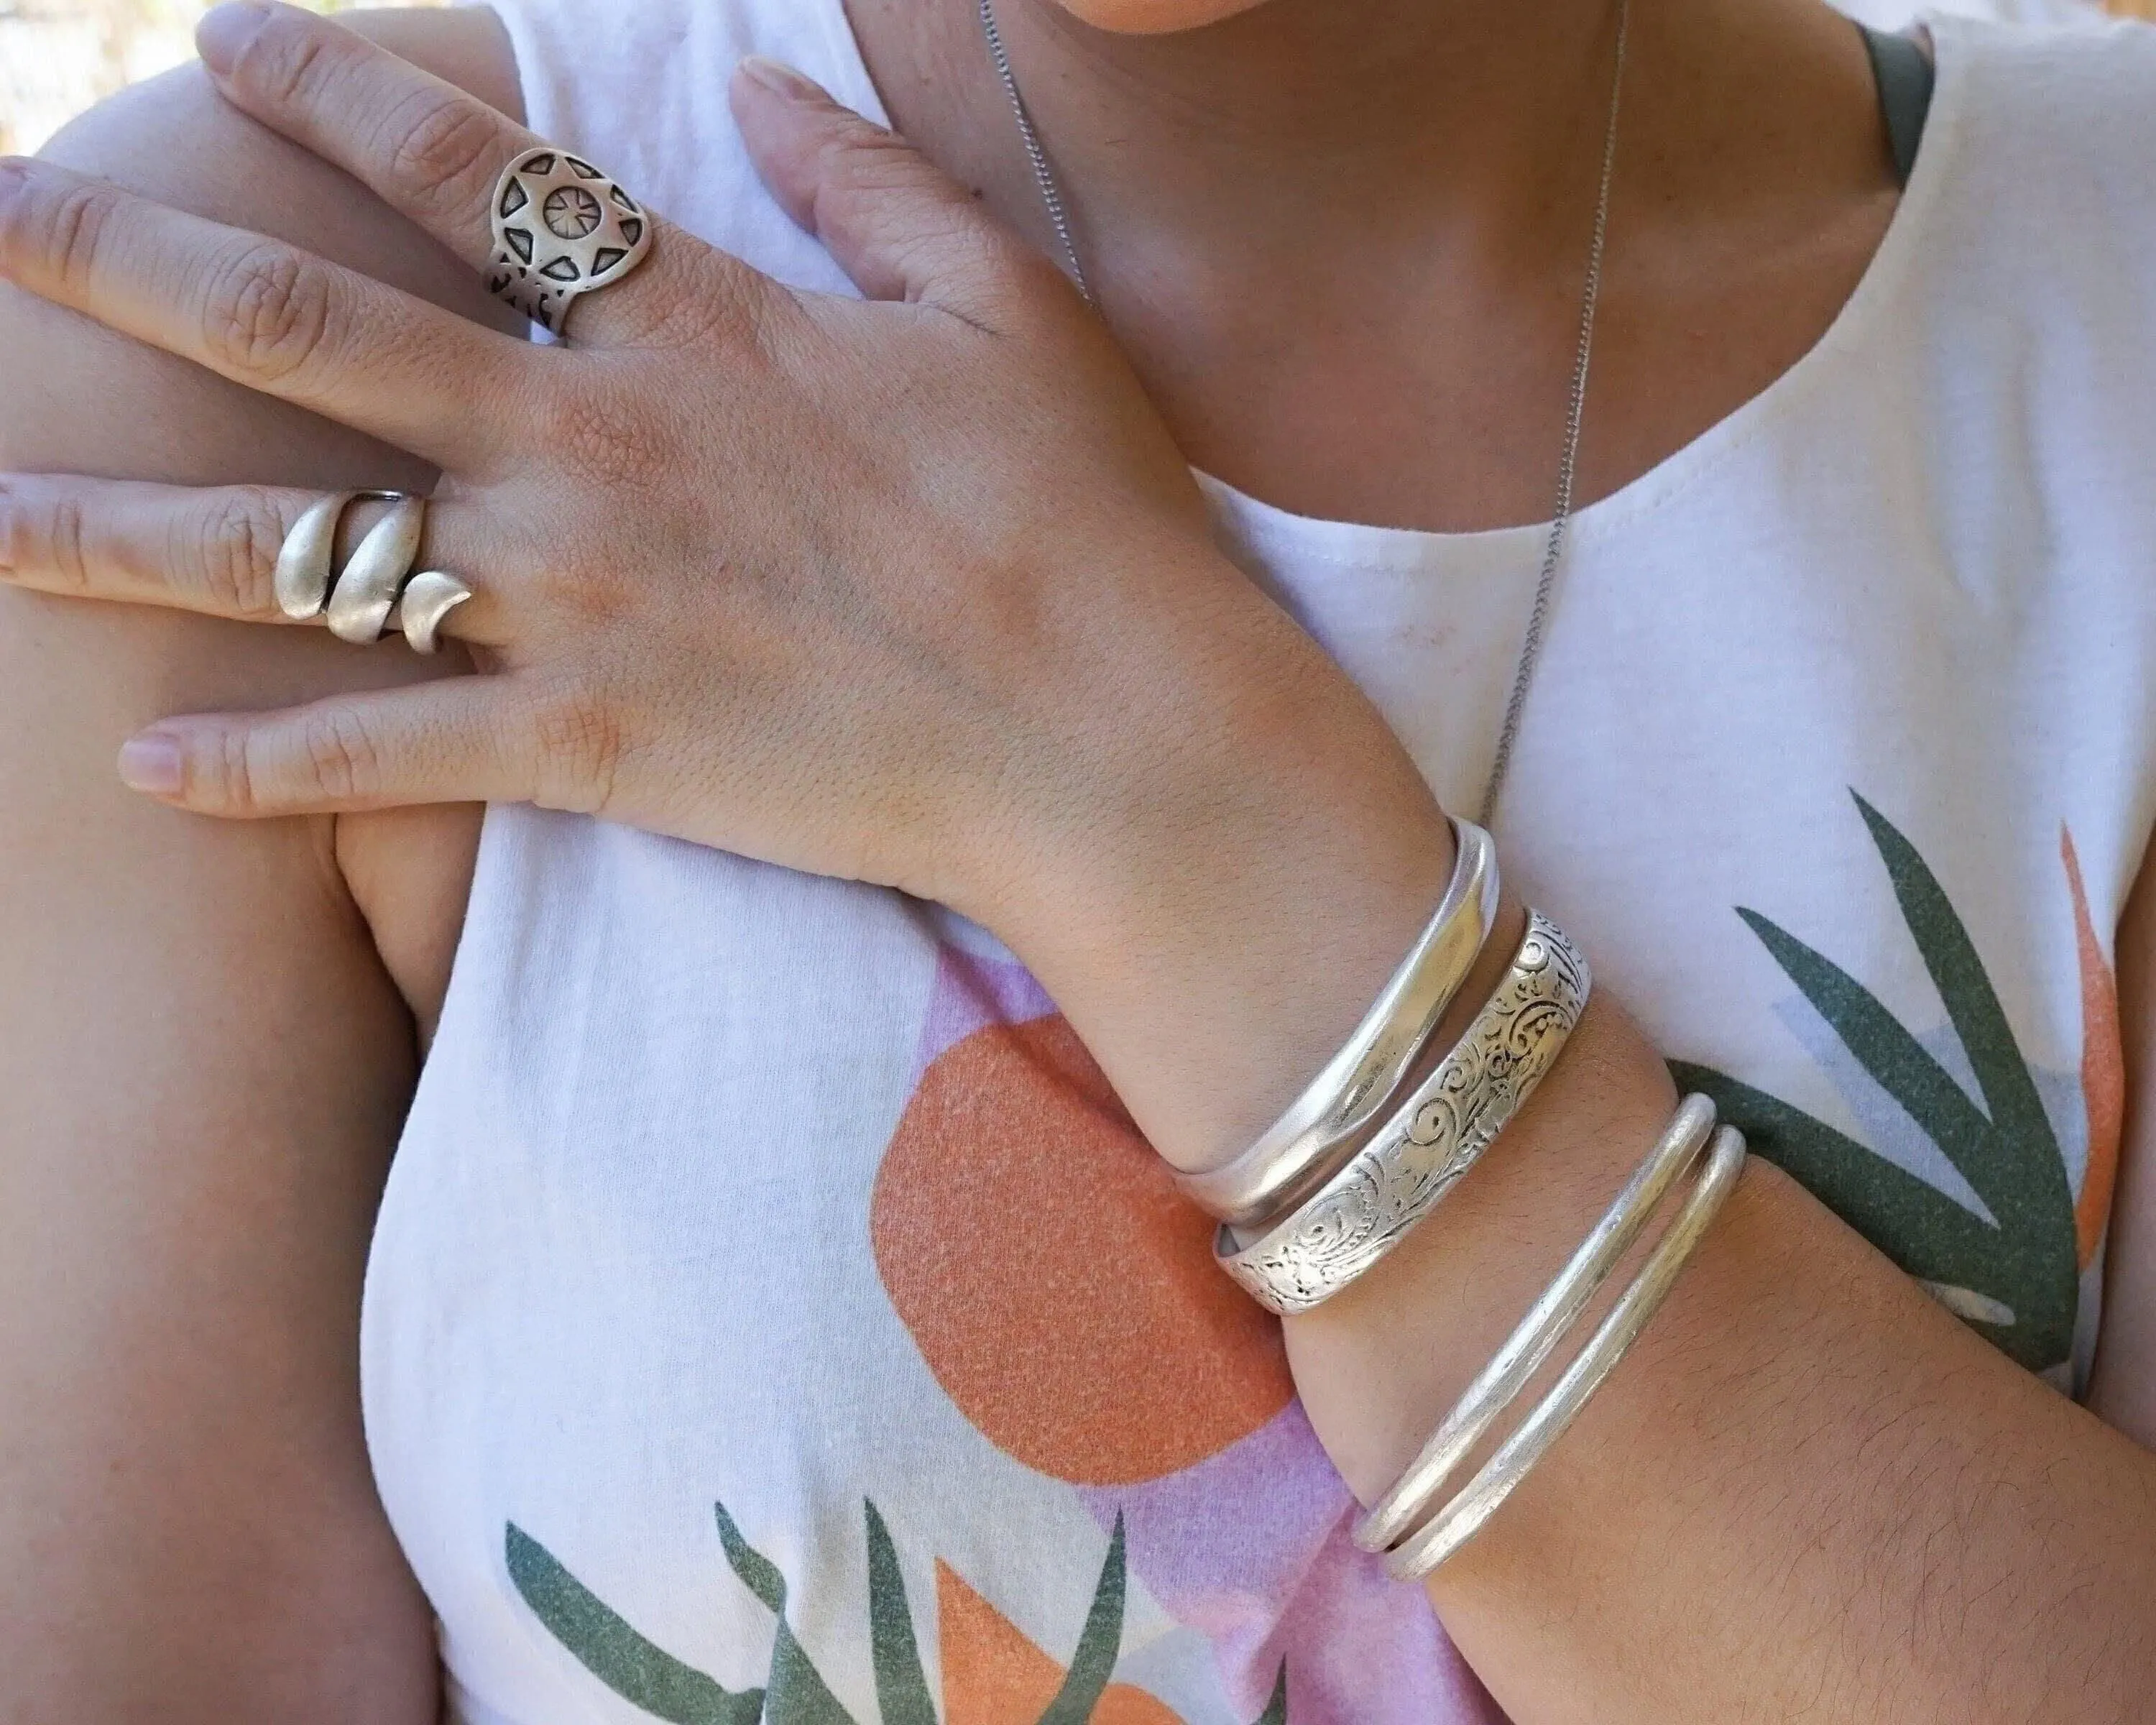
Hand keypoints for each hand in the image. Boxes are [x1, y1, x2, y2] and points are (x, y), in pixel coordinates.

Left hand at [0, 2, 1335, 927]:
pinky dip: (257, 766)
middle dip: (122, 261)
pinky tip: (139, 767)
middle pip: (304, 332)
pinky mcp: (592, 747)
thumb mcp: (1004, 306)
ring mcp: (574, 601)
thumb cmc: (1085, 517)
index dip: (332, 89)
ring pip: (290, 550)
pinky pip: (383, 755)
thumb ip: (866, 183)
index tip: (225, 38)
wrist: (1116, 735)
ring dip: (108, 525)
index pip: (467, 172)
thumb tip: (754, 88)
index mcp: (689, 325)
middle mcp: (588, 446)